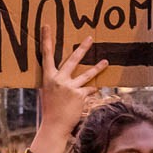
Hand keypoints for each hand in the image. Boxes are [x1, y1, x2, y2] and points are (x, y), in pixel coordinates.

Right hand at [28, 25, 107, 152]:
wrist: (54, 126)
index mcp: (48, 77)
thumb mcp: (49, 91)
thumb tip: (64, 73)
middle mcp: (59, 80)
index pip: (46, 55)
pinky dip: (93, 90)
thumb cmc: (50, 109)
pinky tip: (97, 89)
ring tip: (106, 62)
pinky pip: (90, 89)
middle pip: (72, 60)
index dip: (47, 39)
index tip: (47, 26)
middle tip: (90, 37)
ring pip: (87, 74)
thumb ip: (56, 81)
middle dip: (82, 48)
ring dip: (97, 68)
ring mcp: (70, 87)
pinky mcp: (80, 95)